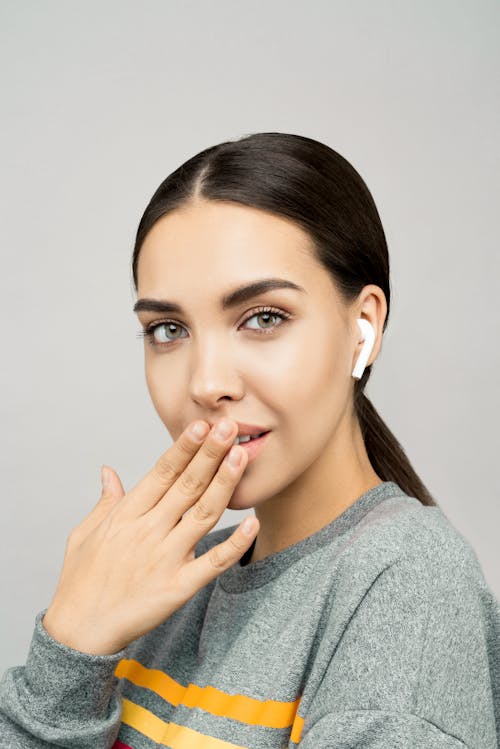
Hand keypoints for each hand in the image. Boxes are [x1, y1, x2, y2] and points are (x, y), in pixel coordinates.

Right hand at [42, 418, 257, 654]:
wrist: (78, 633)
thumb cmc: (79, 582)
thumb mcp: (84, 534)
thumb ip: (105, 501)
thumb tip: (109, 470)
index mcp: (126, 515)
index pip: (161, 472)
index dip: (183, 447)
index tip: (200, 424)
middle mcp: (147, 531)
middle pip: (186, 485)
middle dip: (209, 453)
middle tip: (230, 426)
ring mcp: (164, 558)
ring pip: (202, 513)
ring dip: (224, 483)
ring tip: (240, 456)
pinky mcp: (178, 587)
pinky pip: (212, 563)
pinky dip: (234, 543)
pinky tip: (251, 522)